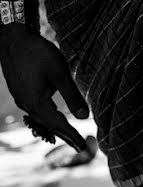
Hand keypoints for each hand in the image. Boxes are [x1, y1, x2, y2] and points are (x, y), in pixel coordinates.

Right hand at [0, 23, 88, 150]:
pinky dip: (47, 118)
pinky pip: (35, 111)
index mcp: (36, 102)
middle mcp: (26, 104)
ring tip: (69, 137)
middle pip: (49, 125)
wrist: (12, 38)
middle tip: (80, 148)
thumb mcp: (60, 74)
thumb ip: (73, 96)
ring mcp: (21, 98)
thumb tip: (86, 117)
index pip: (59, 125)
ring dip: (56, 129)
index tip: (84, 147)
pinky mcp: (20, 92)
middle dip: (65, 136)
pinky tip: (53, 118)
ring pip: (41, 119)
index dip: (72, 135)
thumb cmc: (38, 53)